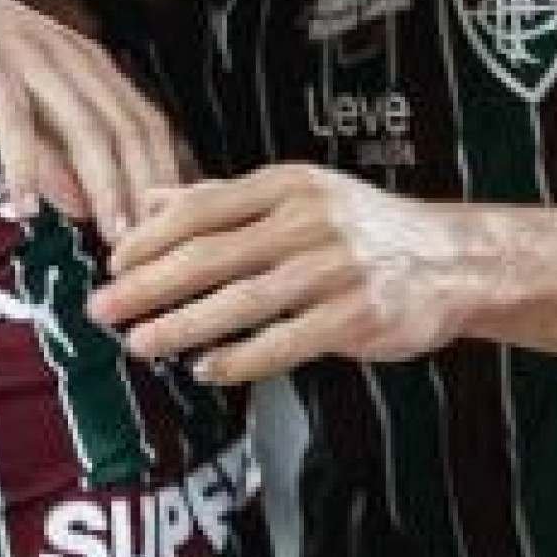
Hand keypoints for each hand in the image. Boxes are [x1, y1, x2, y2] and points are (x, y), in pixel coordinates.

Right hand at [0, 0, 180, 233]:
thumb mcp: (7, 105)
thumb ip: (49, 150)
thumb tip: (88, 207)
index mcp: (82, 60)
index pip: (145, 123)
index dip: (164, 178)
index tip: (169, 233)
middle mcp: (68, 53)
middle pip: (128, 129)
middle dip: (146, 193)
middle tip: (153, 250)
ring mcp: (28, 54)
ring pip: (85, 126)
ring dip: (104, 186)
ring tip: (112, 238)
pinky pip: (13, 120)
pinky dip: (24, 166)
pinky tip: (25, 208)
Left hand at [90, 164, 474, 383]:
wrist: (453, 260)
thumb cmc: (362, 228)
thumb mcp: (295, 196)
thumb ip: (221, 200)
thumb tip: (147, 200)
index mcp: (288, 186)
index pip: (203, 207)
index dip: (151, 237)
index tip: (112, 262)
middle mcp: (309, 222)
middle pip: (211, 255)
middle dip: (149, 285)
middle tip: (103, 309)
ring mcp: (334, 270)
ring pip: (242, 301)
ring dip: (184, 325)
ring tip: (141, 344)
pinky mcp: (356, 317)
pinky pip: (286, 341)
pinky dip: (242, 358)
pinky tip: (207, 370)